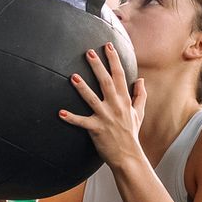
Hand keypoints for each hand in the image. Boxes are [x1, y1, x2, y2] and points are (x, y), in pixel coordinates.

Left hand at [61, 43, 145, 170]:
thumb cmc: (131, 133)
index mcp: (124, 100)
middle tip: (88, 52)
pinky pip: (82, 122)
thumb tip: (140, 80)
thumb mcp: (139, 112)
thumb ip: (140, 95)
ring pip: (92, 99)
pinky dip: (71, 118)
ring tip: (72, 76)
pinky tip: (61, 113)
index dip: (113, 59)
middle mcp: (115, 105)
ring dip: (82, 88)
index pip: (119, 75)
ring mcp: (105, 117)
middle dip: (97, 66)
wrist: (128, 155)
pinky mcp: (96, 129)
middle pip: (106, 81)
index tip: (107, 46)